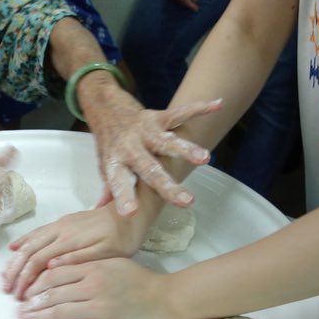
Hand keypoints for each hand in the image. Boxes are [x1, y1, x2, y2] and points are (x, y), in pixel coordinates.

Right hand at [2, 202, 152, 298]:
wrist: (130, 214)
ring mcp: (60, 225)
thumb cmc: (123, 237)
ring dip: (16, 259)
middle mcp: (61, 230)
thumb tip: (52, 265)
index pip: (39, 261)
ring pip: (30, 241)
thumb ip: (79, 259)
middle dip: (16, 271)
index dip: (26, 279)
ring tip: (6, 274)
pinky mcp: (63, 222)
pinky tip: (14, 248)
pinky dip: (24, 241)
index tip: (20, 295)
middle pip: (29, 251)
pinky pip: (38, 232)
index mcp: (70, 240)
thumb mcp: (108, 253)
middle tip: (7, 290)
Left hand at [17, 258, 176, 318]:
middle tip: (18, 311)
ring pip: (60, 313)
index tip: (25, 292)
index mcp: (94, 268)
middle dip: (31, 304)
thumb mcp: (112, 264)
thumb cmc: (139, 281)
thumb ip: (85, 265)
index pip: (54, 275)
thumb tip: (54, 266)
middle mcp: (94, 287)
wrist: (166, 300)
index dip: (35, 285)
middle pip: (52, 295)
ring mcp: (100, 310)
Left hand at [88, 95, 220, 215]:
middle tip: (187, 201)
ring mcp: (144, 131)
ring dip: (186, 149)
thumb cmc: (109, 143)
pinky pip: (179, 113)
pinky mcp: (156, 117)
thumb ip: (109, 189)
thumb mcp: (105, 167)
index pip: (118, 184)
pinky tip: (216, 105)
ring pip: (167, 142)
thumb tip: (101, 210)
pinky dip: (198, 109)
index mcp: (115, 163)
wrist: (105, 107)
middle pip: (150, 169)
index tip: (130, 212)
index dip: (123, 197)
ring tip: (204, 159)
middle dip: (168, 185)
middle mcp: (130, 147)